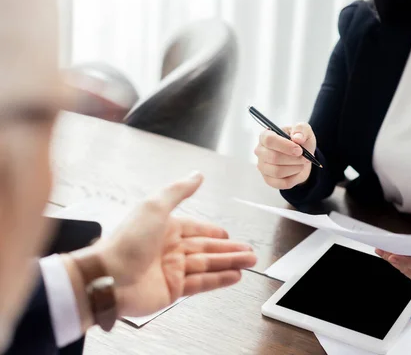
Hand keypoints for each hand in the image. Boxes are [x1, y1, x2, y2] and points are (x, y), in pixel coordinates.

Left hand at [92, 172, 256, 316]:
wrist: (107, 278)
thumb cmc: (126, 241)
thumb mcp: (155, 206)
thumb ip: (179, 191)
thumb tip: (197, 175)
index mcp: (165, 228)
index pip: (196, 228)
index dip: (213, 231)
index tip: (228, 234)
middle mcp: (170, 248)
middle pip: (207, 247)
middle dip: (229, 249)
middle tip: (249, 251)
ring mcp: (172, 270)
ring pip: (208, 265)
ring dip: (230, 263)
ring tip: (250, 262)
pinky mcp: (172, 289)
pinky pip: (202, 283)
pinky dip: (219, 280)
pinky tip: (234, 276)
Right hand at [254, 122, 316, 189]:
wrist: (303, 157)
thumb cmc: (300, 141)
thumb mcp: (304, 130)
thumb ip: (301, 129)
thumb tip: (297, 138)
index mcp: (265, 136)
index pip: (269, 140)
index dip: (285, 146)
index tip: (299, 150)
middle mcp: (260, 151)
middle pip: (273, 158)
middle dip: (293, 159)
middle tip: (305, 158)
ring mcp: (263, 167)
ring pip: (278, 171)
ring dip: (295, 168)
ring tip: (301, 163)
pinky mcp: (269, 180)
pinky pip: (282, 183)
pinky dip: (294, 178)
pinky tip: (297, 171)